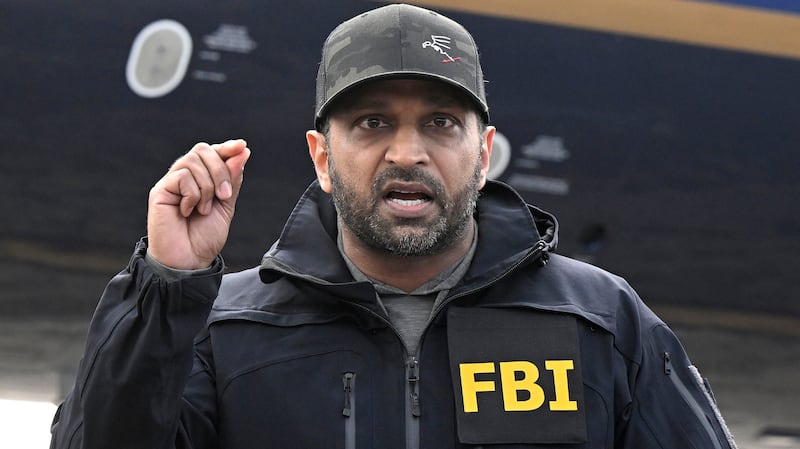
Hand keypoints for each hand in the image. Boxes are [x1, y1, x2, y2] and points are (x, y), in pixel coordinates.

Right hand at [147, 139, 250, 269]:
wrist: (190, 260)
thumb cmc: (205, 236)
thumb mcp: (226, 205)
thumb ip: (232, 179)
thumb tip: (242, 152)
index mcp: (202, 178)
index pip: (212, 152)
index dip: (227, 148)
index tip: (242, 146)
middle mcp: (185, 176)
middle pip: (203, 150)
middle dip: (220, 170)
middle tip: (225, 196)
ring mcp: (171, 182)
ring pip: (193, 161)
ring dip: (207, 186)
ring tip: (204, 209)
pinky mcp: (160, 190)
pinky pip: (182, 176)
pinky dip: (193, 195)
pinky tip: (188, 211)